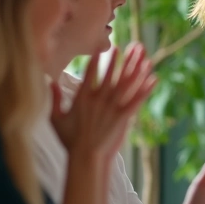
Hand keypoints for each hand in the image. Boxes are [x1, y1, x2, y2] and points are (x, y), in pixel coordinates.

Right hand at [51, 44, 154, 161]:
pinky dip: (146, 89)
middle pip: (112, 73)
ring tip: (144, 55)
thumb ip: (54, 99)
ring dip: (136, 68)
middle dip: (121, 58)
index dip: (98, 60)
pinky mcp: (123, 116)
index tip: (103, 49)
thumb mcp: (56, 119)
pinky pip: (137, 99)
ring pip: (126, 83)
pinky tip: (154, 78)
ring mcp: (111, 107)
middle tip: (129, 45)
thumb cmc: (70, 141)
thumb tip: (50, 82)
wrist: (85, 158)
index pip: (90, 73)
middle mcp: (98, 98)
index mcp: (82, 97)